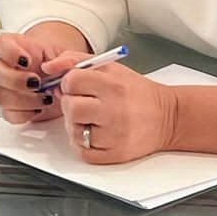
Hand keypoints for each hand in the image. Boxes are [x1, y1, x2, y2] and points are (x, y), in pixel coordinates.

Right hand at [0, 22, 89, 124]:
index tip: (27, 60)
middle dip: (15, 79)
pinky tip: (39, 108)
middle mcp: (6, 66)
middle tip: (36, 82)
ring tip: (46, 97)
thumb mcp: (71, 57)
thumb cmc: (61, 66)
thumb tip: (51, 66)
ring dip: (25, 100)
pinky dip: (26, 114)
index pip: (0, 42)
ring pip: (0, 95)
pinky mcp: (10, 108)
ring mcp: (5, 88)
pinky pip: (9, 114)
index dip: (9, 52)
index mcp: (17, 47)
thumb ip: (67, 58)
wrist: (64, 82)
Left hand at [51, 56, 178, 164]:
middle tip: (84, 103)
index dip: (70, 83)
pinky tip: (96, 132)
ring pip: (74, 131)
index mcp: (113, 85)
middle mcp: (114, 110)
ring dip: (77, 125)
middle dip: (72, 104)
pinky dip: (84, 143)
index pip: (72, 81)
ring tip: (92, 118)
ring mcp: (115, 135)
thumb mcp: (109, 67)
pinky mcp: (115, 154)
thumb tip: (48, 67)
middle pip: (71, 107)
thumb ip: (75, 61)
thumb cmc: (136, 92)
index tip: (78, 86)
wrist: (168, 117)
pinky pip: (83, 151)